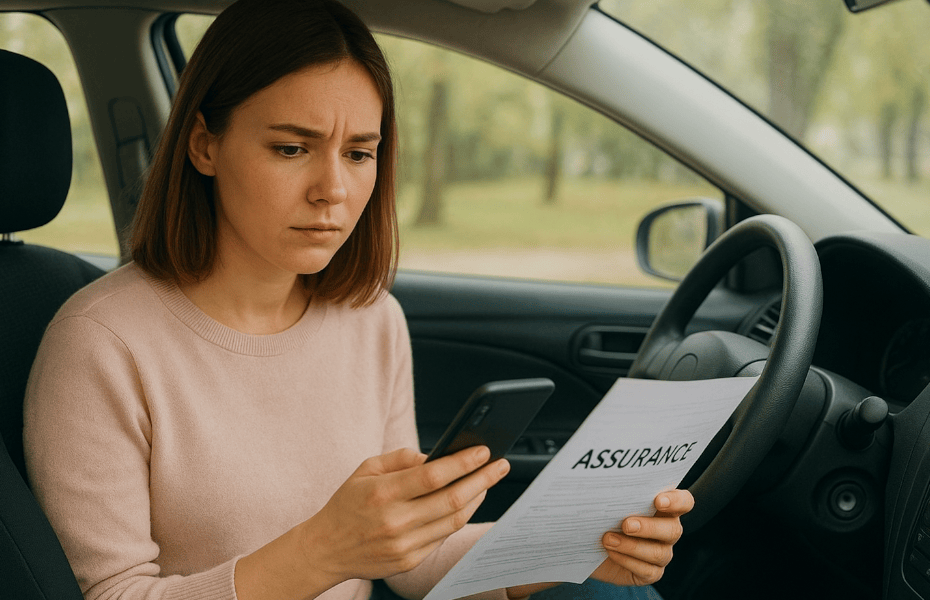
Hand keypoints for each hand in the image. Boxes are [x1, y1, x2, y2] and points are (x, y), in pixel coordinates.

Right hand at [300, 446, 509, 585]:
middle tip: (501, 465)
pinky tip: (467, 502)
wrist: (326, 548)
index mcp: (383, 492)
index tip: (484, 451)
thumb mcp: (367, 469)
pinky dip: (459, 517)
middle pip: (452, 499)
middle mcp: (395, 521)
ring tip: (487, 482)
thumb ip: (403, 458)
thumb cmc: (348, 503)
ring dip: (477, 498)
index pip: (433, 475)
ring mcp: (404, 545)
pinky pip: (443, 537)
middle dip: (483, 479)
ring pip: (454, 520)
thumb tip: (438, 456)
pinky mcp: (410, 561)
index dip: (463, 462)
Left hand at [593, 489, 693, 586]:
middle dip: (649, 527)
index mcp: (664, 507)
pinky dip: (627, 561)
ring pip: (658, 553)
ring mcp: (661, 552)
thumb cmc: (601, 515)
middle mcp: (667, 530)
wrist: (586, 543)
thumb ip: (618, 494)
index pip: (684, 502)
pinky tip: (611, 552)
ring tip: (608, 539)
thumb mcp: (607, 501)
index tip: (658, 501)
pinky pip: (648, 571)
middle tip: (626, 524)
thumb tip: (610, 487)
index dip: (677, 501)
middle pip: (672, 530)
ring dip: (632, 546)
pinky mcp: (651, 572)